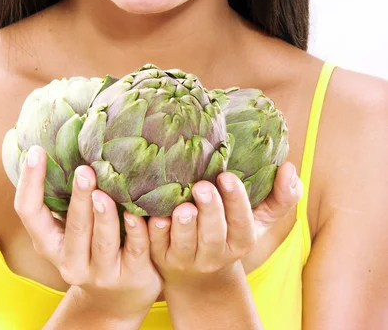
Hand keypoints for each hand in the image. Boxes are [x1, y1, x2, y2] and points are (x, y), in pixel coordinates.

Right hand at [14, 146, 162, 318]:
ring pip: (103, 242)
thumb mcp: (71, 229)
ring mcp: (102, 273)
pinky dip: (137, 229)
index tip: (36, 151)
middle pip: (73, 228)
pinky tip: (139, 213)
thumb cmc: (91, 248)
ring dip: (104, 216)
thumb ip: (67, 198)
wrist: (117, 299)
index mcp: (49, 243)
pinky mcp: (132, 275)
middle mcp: (70, 262)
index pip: (29, 213)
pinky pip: (136, 249)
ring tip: (104, 193)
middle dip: (78, 199)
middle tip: (83, 170)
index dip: (30, 183)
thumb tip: (67, 138)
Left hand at [147, 161, 301, 286]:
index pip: (242, 222)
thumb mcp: (261, 217)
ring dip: (182, 226)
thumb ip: (281, 195)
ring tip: (182, 207)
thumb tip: (289, 169)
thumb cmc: (232, 229)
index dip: (235, 201)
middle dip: (209, 210)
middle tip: (203, 186)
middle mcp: (214, 254)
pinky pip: (155, 246)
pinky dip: (155, 232)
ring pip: (184, 244)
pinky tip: (153, 216)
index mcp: (241, 241)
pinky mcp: (160, 258)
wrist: (199, 273)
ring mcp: (186, 258)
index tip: (228, 177)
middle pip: (213, 235)